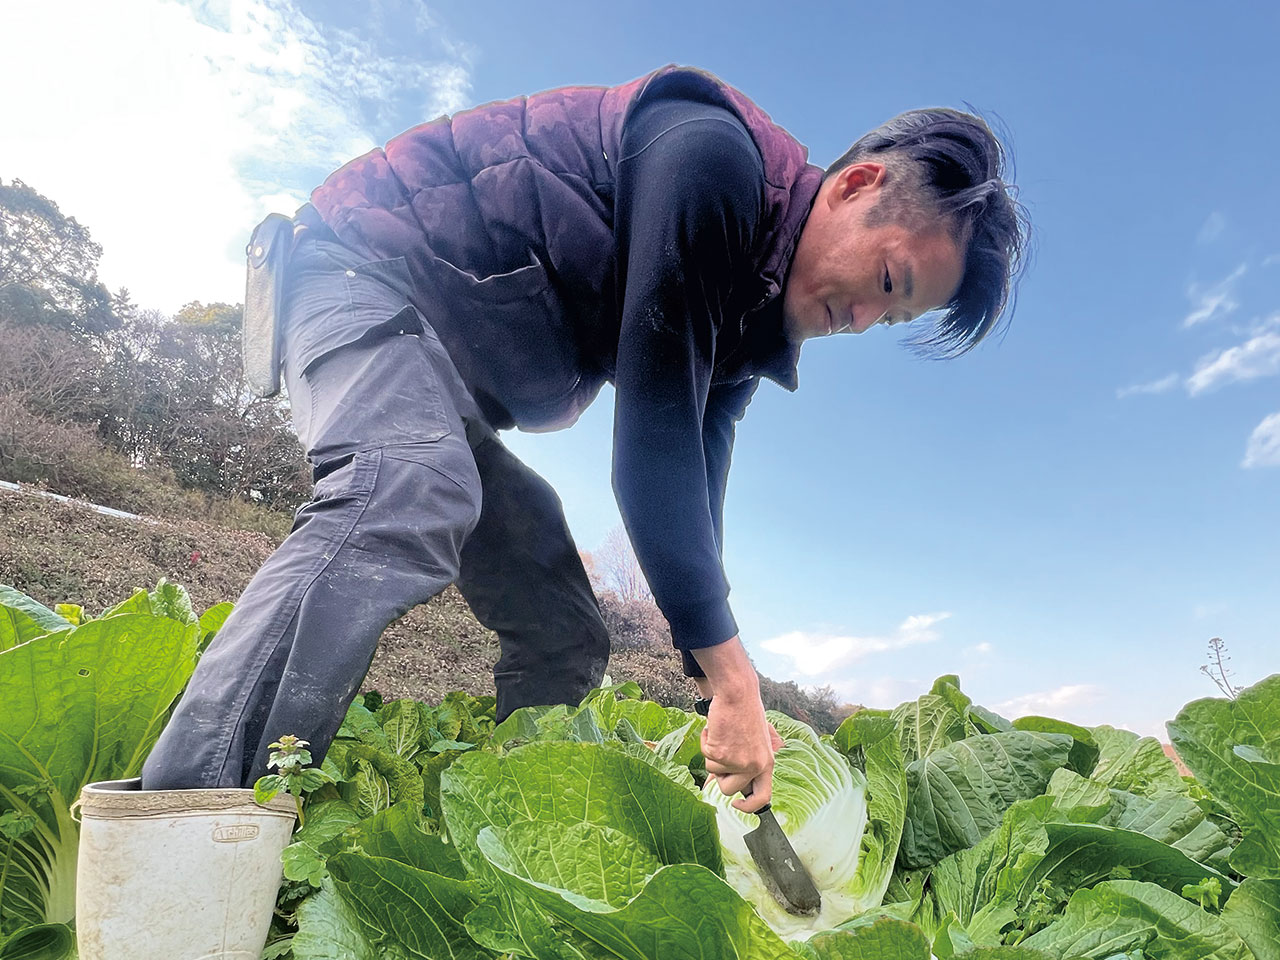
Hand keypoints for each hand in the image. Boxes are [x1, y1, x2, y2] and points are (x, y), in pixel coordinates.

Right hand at [700, 691, 780, 812]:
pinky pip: (705, 755)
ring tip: (722, 734)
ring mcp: (738, 761)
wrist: (738, 693)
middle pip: (729, 789)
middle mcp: (755, 766)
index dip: (749, 806)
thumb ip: (746, 764)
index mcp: (767, 763)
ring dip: (712, 753)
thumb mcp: (755, 742)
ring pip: (713, 771)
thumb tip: (724, 785)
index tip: (737, 804)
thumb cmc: (745, 712)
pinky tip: (715, 728)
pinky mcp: (721, 753)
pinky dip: (705, 742)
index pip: (763, 797)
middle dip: (719, 775)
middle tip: (722, 755)